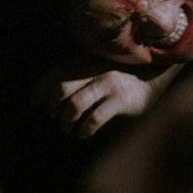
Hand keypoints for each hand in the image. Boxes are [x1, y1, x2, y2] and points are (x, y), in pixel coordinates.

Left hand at [31, 57, 181, 138]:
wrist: (156, 72)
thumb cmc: (120, 72)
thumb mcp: (96, 65)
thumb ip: (75, 72)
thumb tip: (46, 96)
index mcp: (85, 58)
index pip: (54, 73)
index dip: (40, 90)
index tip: (36, 105)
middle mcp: (94, 68)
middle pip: (61, 89)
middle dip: (53, 108)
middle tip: (56, 118)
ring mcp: (108, 83)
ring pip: (74, 105)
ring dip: (66, 122)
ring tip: (68, 129)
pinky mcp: (121, 100)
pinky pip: (93, 119)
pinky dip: (83, 130)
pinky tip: (83, 133)